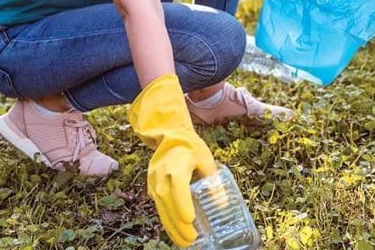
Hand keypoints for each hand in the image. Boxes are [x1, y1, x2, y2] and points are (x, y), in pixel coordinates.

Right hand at [128, 74, 217, 246]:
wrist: (169, 135)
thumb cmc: (190, 147)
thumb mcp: (206, 160)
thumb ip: (213, 181)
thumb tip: (222, 204)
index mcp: (176, 166)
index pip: (177, 188)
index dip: (182, 204)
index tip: (190, 220)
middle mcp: (161, 175)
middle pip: (167, 203)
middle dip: (178, 223)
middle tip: (191, 239)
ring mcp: (154, 181)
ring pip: (160, 208)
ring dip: (171, 226)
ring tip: (184, 242)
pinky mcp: (151, 186)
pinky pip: (158, 206)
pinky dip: (166, 219)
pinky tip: (175, 231)